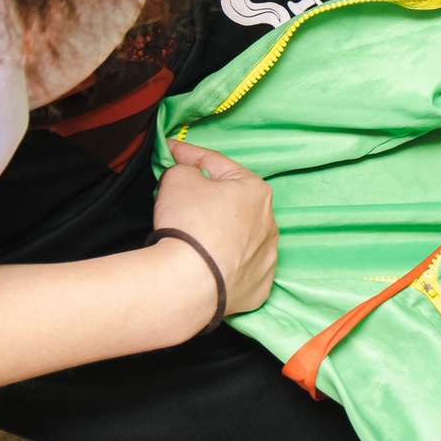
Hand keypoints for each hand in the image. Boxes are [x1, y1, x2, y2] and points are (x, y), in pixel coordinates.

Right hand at [155, 139, 276, 328]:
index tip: (171, 151)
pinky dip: (224, 264)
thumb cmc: (189, 225)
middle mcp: (269, 225)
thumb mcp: (178, 178)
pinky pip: (238, 269)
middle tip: (180, 196)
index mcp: (255, 191)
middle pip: (232, 203)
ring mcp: (266, 260)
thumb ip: (184, 168)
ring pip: (239, 238)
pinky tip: (207, 264)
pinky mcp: (256, 288)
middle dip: (208, 196)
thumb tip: (187, 175)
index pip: (216, 164)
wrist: (190, 284)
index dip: (188, 155)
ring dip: (220, 232)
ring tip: (194, 236)